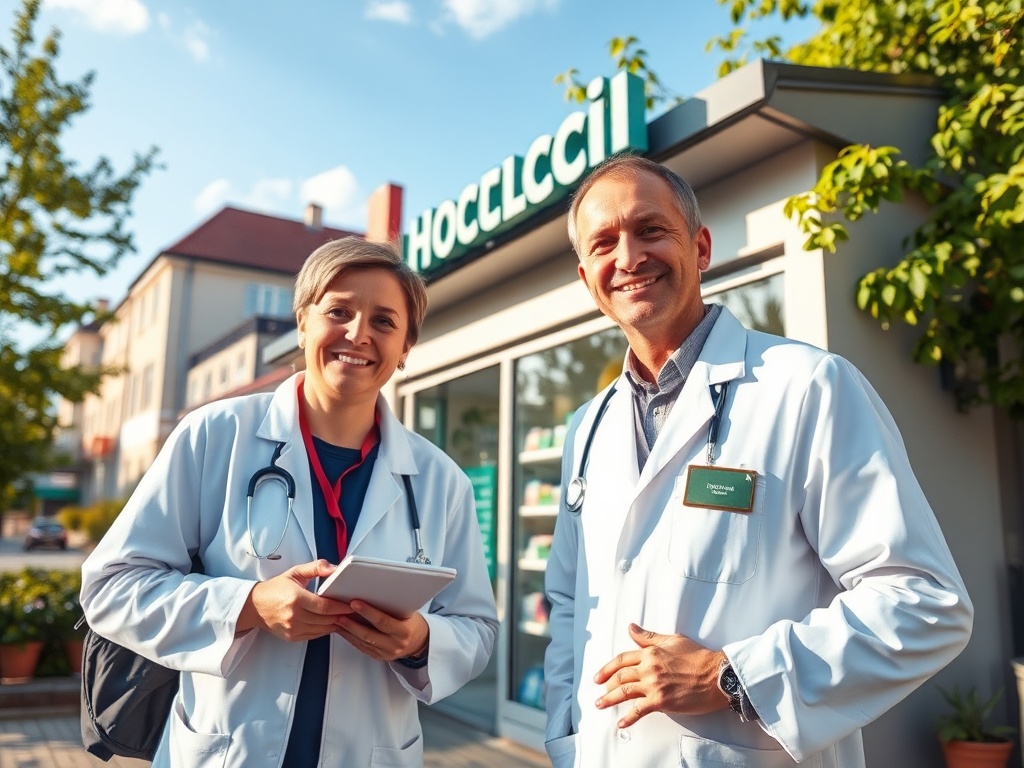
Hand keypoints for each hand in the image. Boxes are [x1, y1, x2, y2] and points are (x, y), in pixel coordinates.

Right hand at [237, 560, 354, 640]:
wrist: (255, 606)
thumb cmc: (275, 588)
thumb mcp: (295, 572)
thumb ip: (316, 567)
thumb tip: (334, 568)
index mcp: (296, 599)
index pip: (325, 606)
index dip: (342, 606)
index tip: (352, 603)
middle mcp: (294, 616)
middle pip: (327, 619)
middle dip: (343, 615)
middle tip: (355, 610)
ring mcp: (293, 629)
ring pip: (323, 629)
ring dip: (336, 623)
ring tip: (346, 616)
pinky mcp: (293, 637)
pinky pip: (315, 635)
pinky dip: (325, 629)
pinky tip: (332, 622)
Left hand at [334, 600, 429, 661]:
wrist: (419, 642)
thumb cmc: (412, 622)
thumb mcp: (408, 613)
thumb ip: (392, 607)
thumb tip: (372, 593)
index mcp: (404, 631)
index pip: (383, 622)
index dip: (368, 612)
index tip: (355, 603)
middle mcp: (395, 645)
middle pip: (369, 634)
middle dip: (352, 623)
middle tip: (339, 612)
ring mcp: (386, 653)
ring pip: (362, 642)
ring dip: (348, 631)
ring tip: (337, 619)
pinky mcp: (378, 657)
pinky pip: (361, 648)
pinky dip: (350, 638)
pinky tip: (343, 630)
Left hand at [593, 623, 726, 727]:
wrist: (717, 675)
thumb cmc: (698, 657)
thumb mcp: (673, 640)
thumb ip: (649, 637)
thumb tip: (631, 628)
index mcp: (650, 652)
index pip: (622, 659)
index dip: (608, 668)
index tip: (600, 676)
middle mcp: (648, 668)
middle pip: (620, 676)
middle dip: (606, 685)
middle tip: (599, 692)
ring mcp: (654, 685)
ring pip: (624, 692)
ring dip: (609, 700)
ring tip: (600, 705)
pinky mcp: (661, 701)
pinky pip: (639, 710)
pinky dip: (628, 718)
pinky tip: (621, 723)